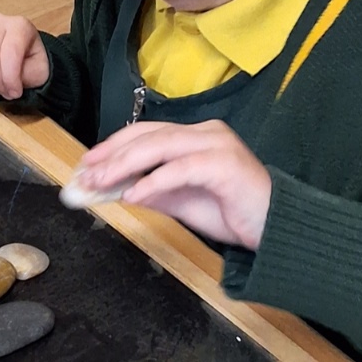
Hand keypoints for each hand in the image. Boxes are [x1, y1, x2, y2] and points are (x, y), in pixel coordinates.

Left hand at [79, 120, 272, 249]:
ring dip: (124, 165)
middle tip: (85, 174)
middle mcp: (205, 133)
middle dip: (111, 155)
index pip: (145, 133)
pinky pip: (179, 169)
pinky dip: (153, 181)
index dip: (113, 147)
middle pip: (147, 135)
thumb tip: (116, 190)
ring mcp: (216, 145)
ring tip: (100, 183)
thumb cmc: (233, 213)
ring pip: (159, 146)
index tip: (87, 164)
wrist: (275, 229)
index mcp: (195, 136)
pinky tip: (132, 195)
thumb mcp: (181, 201)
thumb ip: (151, 191)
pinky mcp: (224, 164)